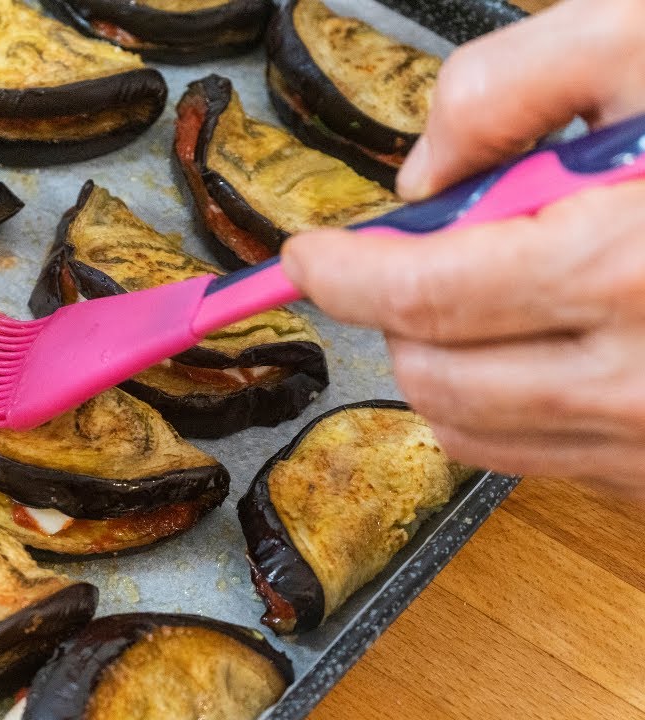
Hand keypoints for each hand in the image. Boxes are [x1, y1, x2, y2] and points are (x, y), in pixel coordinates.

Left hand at [281, 0, 644, 492]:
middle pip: (430, 372)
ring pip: (470, 428)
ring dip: (447, 356)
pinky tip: (559, 332)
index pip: (421, 295)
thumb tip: (420, 179)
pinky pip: (540, 455)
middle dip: (396, 310)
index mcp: (633, 267)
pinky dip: (510, 398)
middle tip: (425, 250)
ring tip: (504, 283)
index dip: (341, 272)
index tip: (310, 255)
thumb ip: (506, 86)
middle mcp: (644, 381)